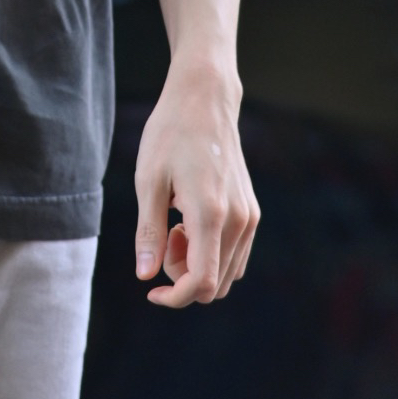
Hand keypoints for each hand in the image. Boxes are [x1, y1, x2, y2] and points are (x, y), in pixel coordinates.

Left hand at [133, 62, 258, 307]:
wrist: (205, 101)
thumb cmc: (170, 135)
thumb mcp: (148, 181)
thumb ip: (148, 231)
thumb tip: (146, 276)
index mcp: (211, 214)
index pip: (201, 283)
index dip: (174, 297)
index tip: (151, 290)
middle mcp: (239, 221)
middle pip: (214, 286)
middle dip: (183, 278)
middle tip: (163, 238)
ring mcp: (250, 217)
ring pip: (227, 274)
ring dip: (197, 265)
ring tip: (175, 226)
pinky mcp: (252, 211)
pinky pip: (235, 255)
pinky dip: (211, 253)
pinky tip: (190, 221)